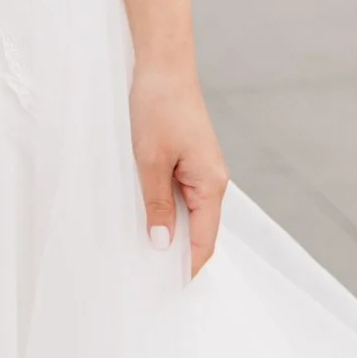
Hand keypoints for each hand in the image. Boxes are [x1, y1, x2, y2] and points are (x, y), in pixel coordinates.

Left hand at [130, 67, 227, 272]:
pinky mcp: (191, 160)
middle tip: (146, 277)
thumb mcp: (151, 161)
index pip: (204, 242)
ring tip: (142, 252)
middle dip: (177, 255)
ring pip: (190, 214)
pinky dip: (167, 209)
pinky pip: (182, 195)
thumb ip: (158, 205)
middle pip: (200, 232)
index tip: (166, 291)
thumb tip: (163, 245)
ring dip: (170, 231)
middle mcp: (214, 181)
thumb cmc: (159, 108)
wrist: (163, 66)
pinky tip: (146, 215)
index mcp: (211, 185)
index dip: (188, 269)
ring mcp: (203, 170)